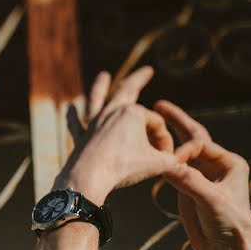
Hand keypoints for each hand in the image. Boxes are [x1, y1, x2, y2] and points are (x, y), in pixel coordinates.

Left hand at [57, 66, 176, 204]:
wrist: (90, 179)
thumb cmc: (124, 168)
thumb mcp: (158, 164)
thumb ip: (172, 160)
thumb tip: (181, 162)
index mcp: (133, 113)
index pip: (156, 124)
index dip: (164, 140)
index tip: (165, 158)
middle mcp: (112, 111)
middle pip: (128, 90)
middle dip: (139, 79)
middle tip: (147, 70)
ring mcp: (94, 123)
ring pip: (97, 99)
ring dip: (100, 86)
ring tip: (103, 76)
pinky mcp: (81, 137)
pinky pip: (76, 123)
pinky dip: (72, 116)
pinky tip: (69, 108)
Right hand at [154, 100, 250, 249]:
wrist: (225, 249)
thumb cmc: (229, 224)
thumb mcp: (211, 201)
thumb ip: (190, 182)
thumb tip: (168, 165)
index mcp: (230, 163)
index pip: (202, 144)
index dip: (184, 149)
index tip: (170, 161)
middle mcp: (217, 166)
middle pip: (194, 138)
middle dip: (177, 121)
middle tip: (160, 105)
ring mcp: (202, 177)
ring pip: (182, 152)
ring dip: (168, 137)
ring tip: (152, 121)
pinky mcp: (189, 189)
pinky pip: (174, 169)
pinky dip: (163, 158)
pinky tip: (151, 149)